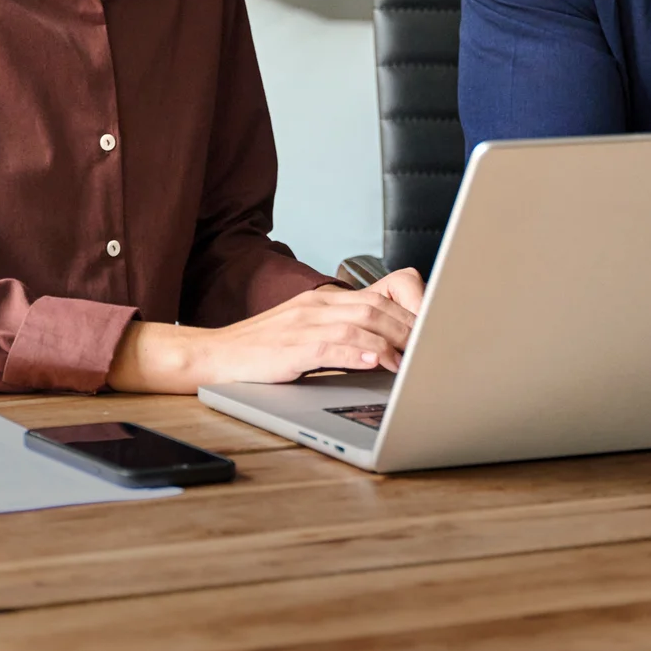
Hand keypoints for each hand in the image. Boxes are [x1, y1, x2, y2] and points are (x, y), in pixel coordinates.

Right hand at [107, 269, 423, 393]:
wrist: (213, 355)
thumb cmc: (263, 350)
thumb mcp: (309, 333)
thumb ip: (348, 335)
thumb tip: (394, 351)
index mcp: (328, 300)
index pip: (386, 287)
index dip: (416, 304)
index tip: (436, 329)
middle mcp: (320, 305)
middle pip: (381, 306)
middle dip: (414, 328)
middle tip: (436, 350)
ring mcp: (305, 324)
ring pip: (363, 323)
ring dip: (395, 342)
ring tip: (415, 361)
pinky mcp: (292, 347)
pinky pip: (332, 346)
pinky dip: (359, 353)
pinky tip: (377, 363)